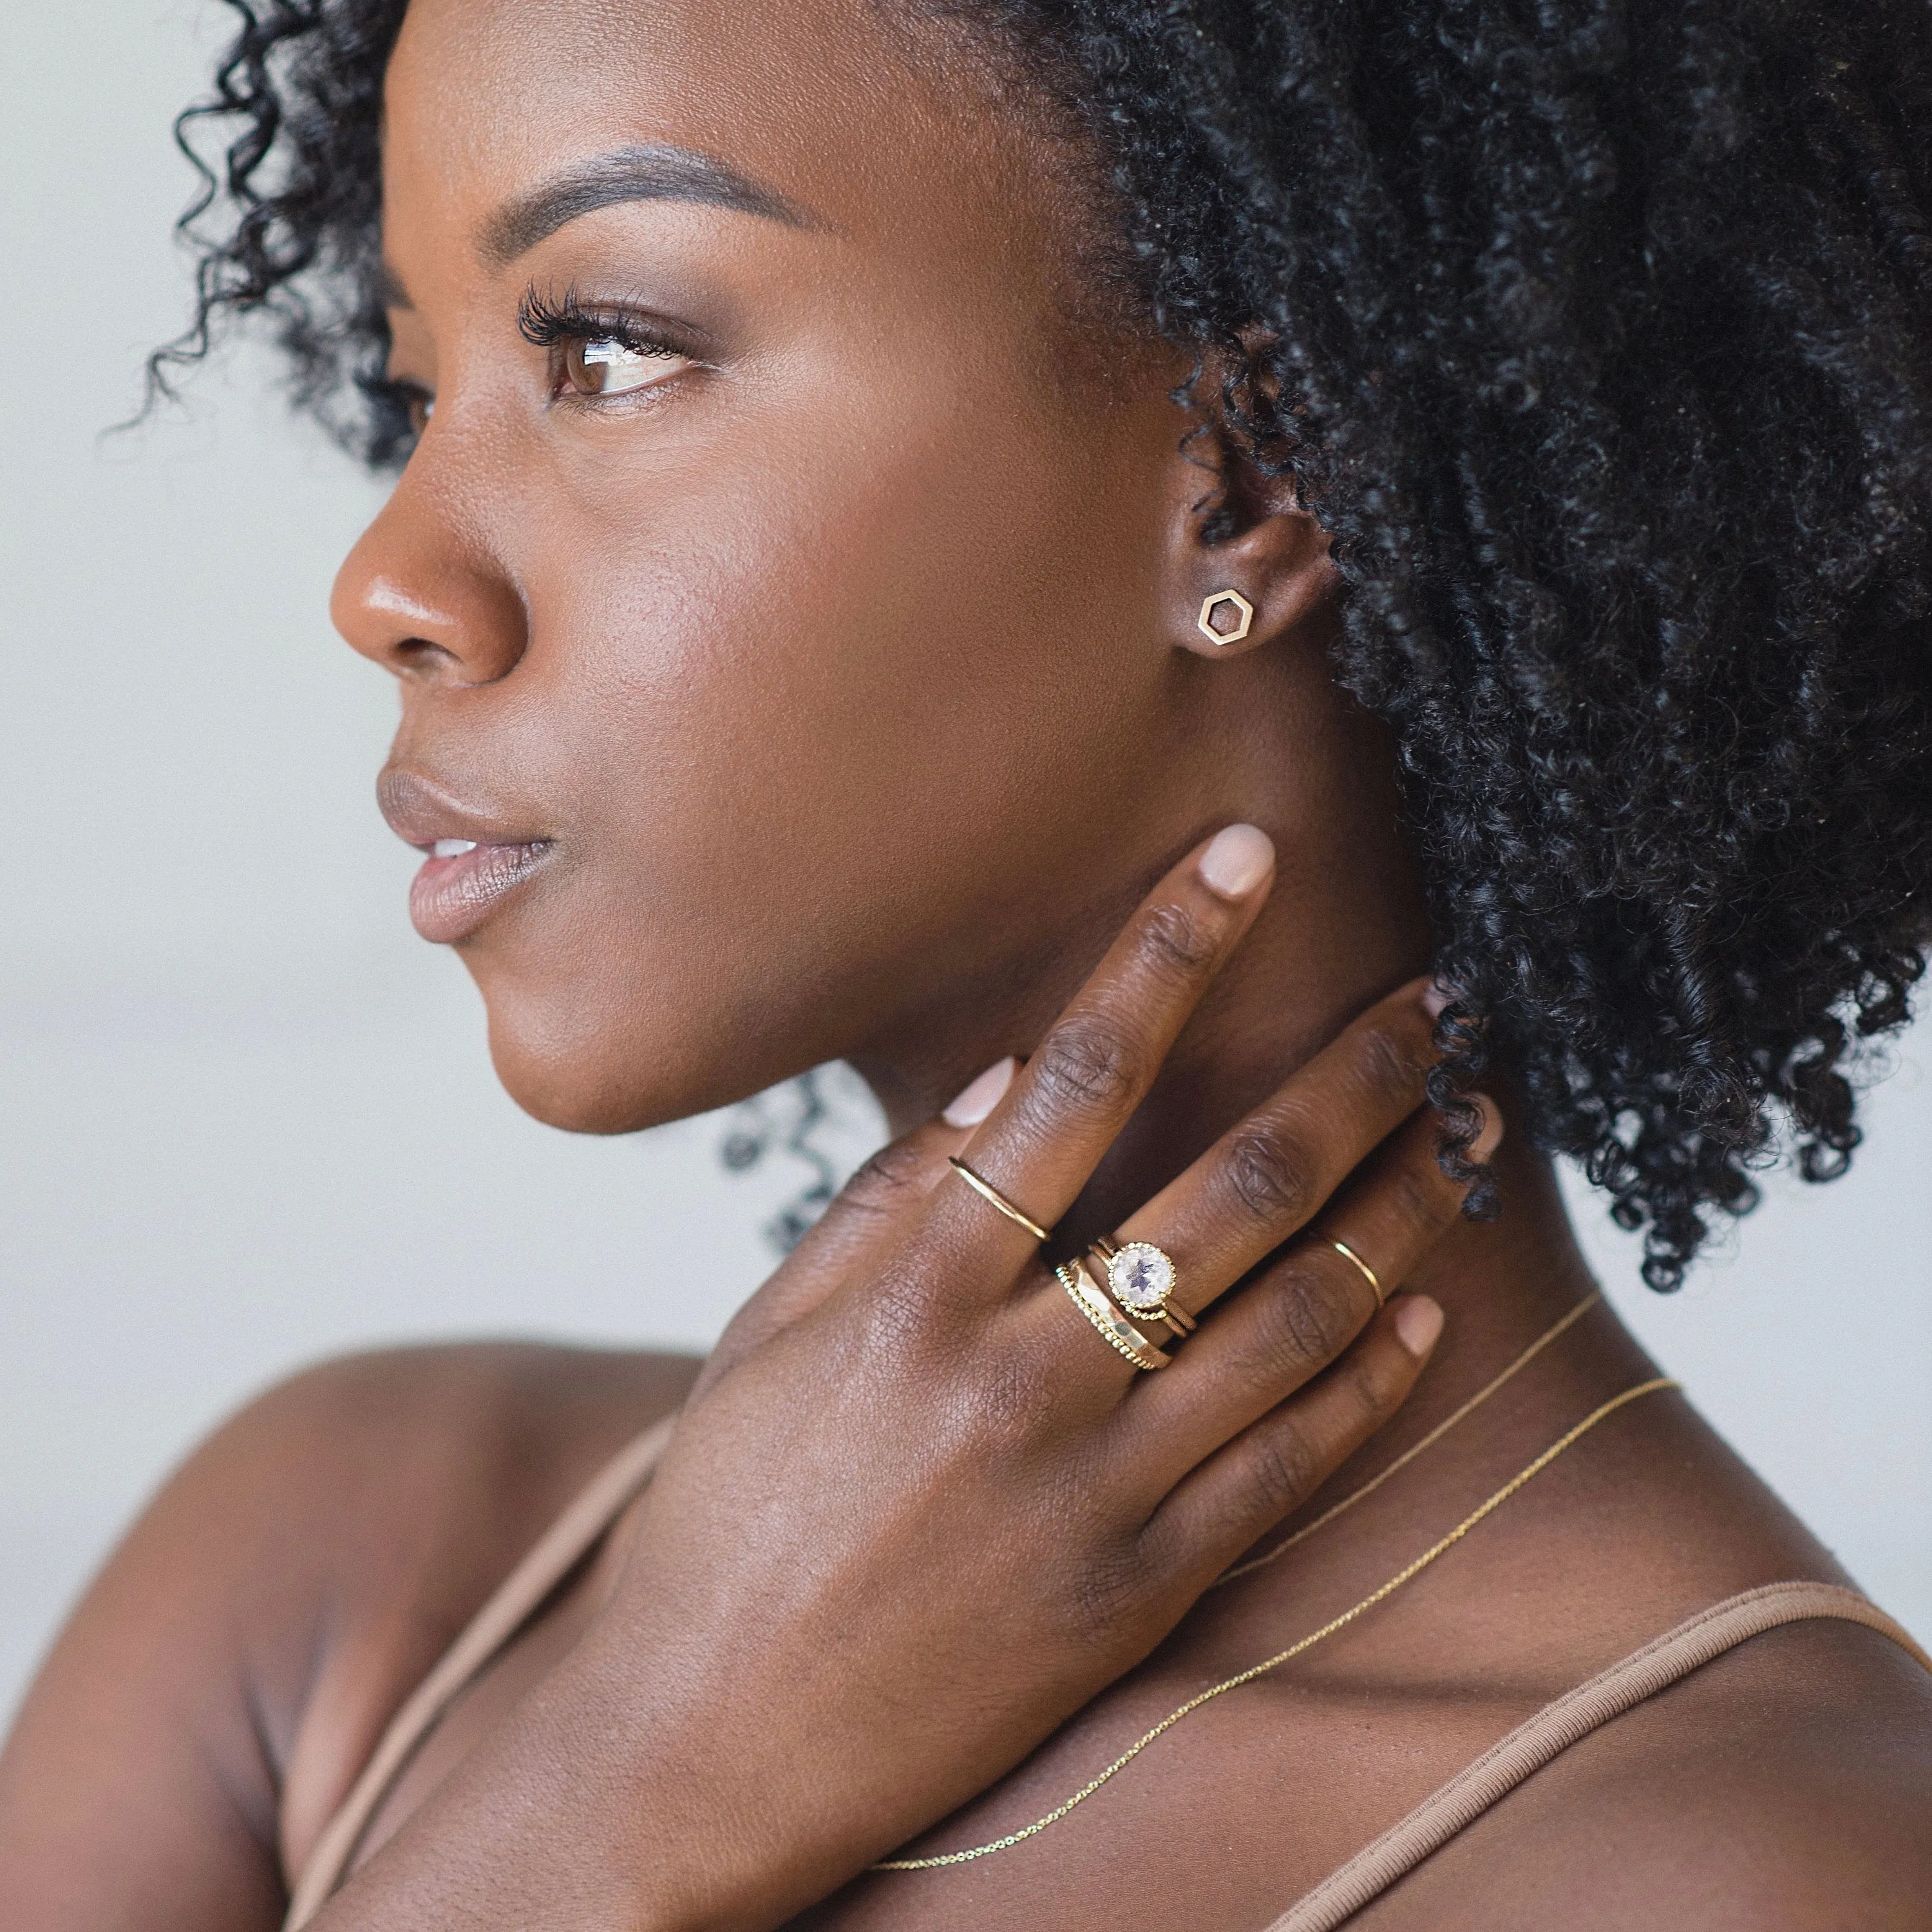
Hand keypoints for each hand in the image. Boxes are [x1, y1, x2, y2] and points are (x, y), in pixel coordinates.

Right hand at [319, 826, 1493, 1931]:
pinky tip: (1427, 1309)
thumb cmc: (724, 1516)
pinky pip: (1290, 1469)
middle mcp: (1019, 1378)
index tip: (1240, 861)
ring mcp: (1093, 1490)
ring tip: (1469, 1130)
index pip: (1069, 1081)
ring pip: (1296, 1317)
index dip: (1164, 955)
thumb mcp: (768, 1335)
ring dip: (1400, 1207)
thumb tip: (999, 1080)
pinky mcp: (1138, 1589)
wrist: (704, 1743)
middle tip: (1437, 1002)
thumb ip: (883, 1202)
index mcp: (914, 1293)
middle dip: (1351, 1076)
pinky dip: (1370, 1381)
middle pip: (1232, 1188)